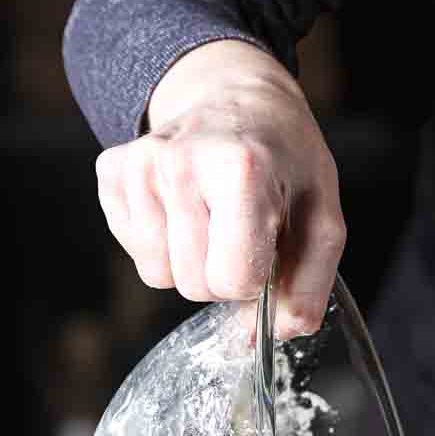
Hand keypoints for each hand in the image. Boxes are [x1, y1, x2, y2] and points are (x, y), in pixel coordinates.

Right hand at [94, 39, 345, 338]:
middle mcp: (179, 161)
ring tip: (212, 218)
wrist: (241, 99)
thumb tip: (274, 336)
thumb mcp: (323, 221)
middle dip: (221, 274)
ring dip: (190, 261)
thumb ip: (308, 288)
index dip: (253, 281)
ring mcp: (139, 163)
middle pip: (193, 284)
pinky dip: (162, 244)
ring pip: (158, 275)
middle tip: (238, 231)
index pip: (231, 280)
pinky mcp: (111, 170)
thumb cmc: (286, 163)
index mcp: (239, 170)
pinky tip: (184, 208)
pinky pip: (134, 252)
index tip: (264, 248)